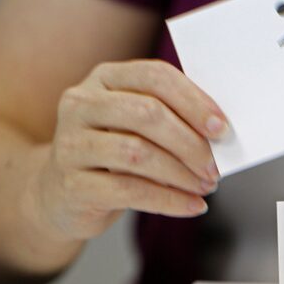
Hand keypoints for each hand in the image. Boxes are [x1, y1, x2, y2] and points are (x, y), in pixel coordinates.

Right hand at [33, 60, 226, 240]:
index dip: (194, 102)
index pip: (155, 77)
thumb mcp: (137, 127)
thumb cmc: (112, 155)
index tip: (222, 129)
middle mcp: (82, 104)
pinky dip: (169, 200)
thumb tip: (219, 132)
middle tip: (215, 167)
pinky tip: (192, 205)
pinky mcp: (71, 184)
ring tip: (206, 186)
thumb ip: (171, 118)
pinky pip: (129, 191)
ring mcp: (71, 143)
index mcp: (105, 78)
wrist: (61, 194)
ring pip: (137, 153)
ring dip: (181, 173)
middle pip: (147, 113)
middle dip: (190, 142)